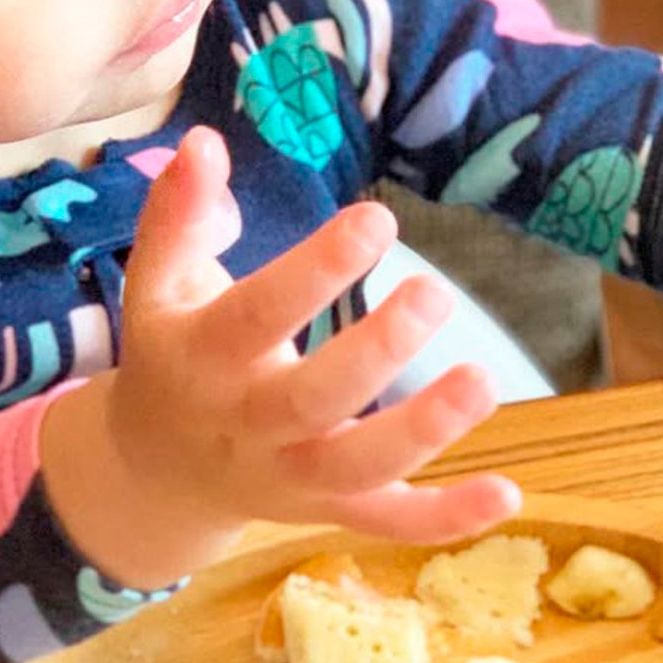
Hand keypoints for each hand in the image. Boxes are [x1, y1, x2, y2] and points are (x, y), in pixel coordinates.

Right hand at [42, 127, 520, 587]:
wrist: (154, 469)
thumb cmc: (172, 352)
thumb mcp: (157, 284)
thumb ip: (178, 214)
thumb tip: (206, 142)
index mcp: (203, 358)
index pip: (258, 316)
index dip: (316, 272)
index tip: (377, 221)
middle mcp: (246, 424)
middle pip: (311, 399)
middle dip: (376, 351)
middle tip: (434, 291)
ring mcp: (290, 474)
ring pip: (357, 466)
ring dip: (422, 430)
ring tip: (482, 379)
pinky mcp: (327, 506)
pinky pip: (387, 520)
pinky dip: (444, 517)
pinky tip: (507, 491)